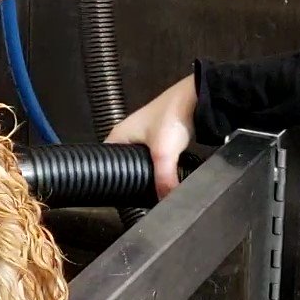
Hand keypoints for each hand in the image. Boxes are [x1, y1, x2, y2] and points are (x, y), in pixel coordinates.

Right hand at [107, 75, 198, 198]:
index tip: (117, 195)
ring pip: (139, 161)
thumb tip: (166, 201)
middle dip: (131, 179)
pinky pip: (153, 157)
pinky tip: (163, 177)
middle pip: (123, 164)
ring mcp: (143, 135)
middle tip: (136, 196)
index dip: (110, 179)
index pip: (104, 162)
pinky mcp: (159, 137)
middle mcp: (127, 135)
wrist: (196, 99)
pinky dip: (158, 167)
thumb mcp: (164, 153)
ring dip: (146, 173)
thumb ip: (163, 179)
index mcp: (118, 135)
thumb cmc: (172, 117)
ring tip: (149, 190)